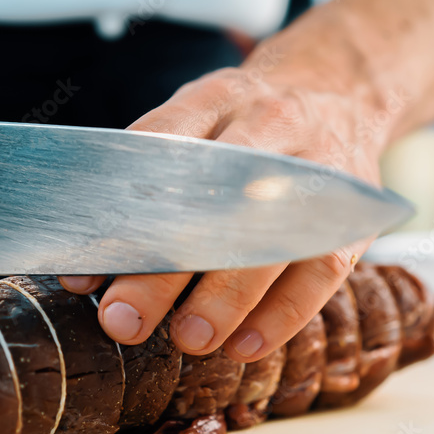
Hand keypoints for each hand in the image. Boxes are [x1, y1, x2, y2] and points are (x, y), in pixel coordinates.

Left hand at [60, 0, 433, 361]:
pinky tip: (245, 346)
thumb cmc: (247, 122)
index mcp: (216, 98)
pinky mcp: (352, 211)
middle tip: (124, 321)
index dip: (119, 216)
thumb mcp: (197, 119)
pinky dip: (283, 314)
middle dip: (165, 269)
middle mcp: (270, 126)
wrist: (342, 87)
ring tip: (188, 340)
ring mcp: (318, 168)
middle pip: (213, 203)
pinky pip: (323, 269)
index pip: (159, 152)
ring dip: (227, 297)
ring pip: (272, 238)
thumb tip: (82, 275)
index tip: (83, 274)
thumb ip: (145, 184)